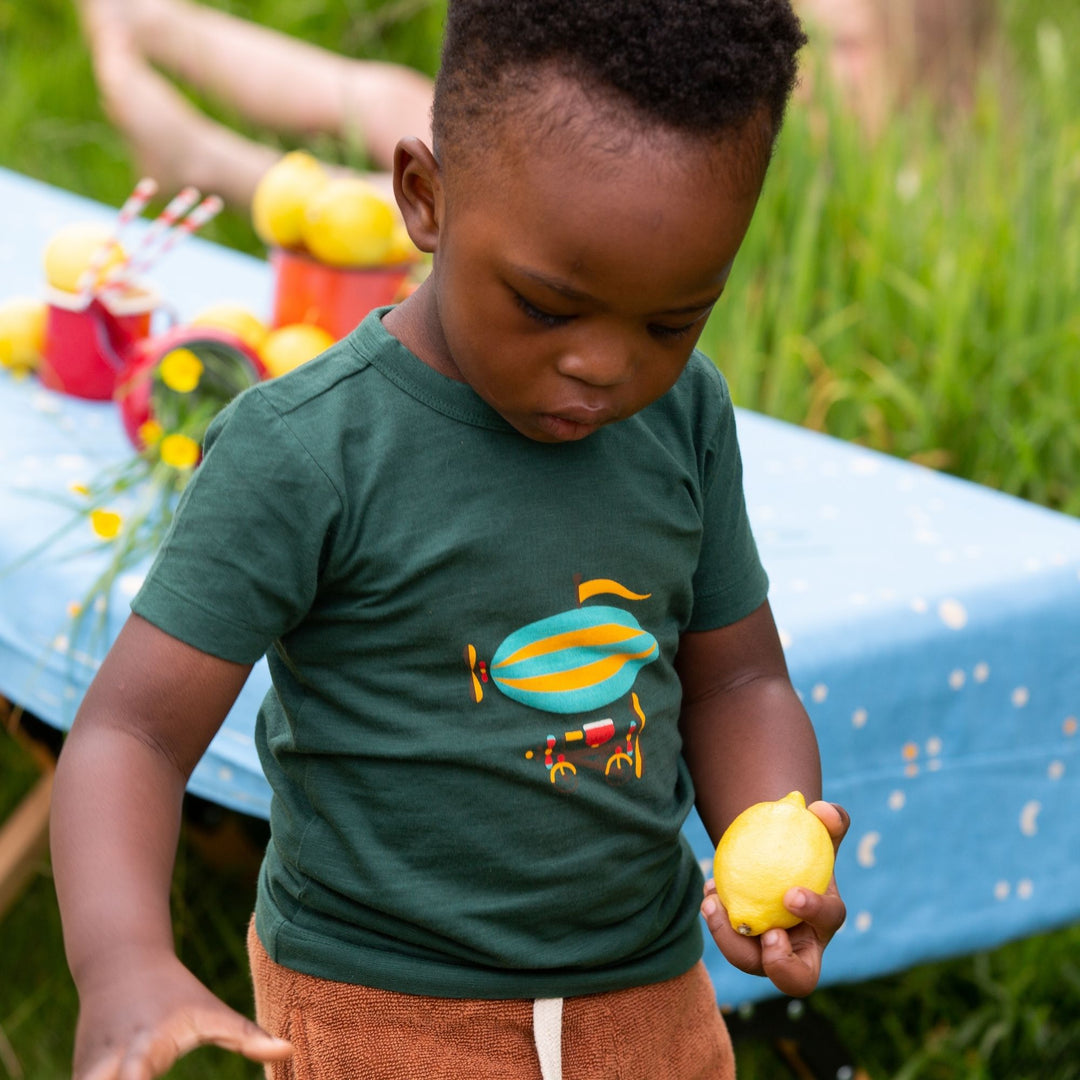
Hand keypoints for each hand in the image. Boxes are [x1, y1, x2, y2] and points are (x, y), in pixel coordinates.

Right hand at [73, 949, 291, 1079]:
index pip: (137, 1076)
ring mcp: (86, 1071)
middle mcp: (109, 1063)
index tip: (144, 1077)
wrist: (119, 963)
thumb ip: (247, 1036)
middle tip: (140, 1077)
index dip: (136, 1078)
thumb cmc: (176, 993)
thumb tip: (290, 1052)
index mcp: (146, 1046)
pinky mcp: (76, 1076)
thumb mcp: (210, 1011)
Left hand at [700, 800, 848, 997]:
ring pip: (748, 962)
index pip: (828, 923)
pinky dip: (716, 916)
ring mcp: (766, 953)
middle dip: (781, 966)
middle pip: (795, 979)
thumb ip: (829, 818)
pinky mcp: (740, 946)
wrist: (771, 855)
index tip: (791, 893)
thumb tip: (822, 810)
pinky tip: (709, 890)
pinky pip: (727, 940)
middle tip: (766, 934)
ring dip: (728, 937)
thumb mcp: (818, 828)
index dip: (814, 912)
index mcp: (825, 920)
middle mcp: (799, 947)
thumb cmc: (800, 842)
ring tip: (713, 902)